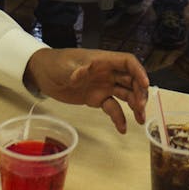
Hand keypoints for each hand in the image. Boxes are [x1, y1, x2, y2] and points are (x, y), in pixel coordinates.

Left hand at [25, 48, 149, 132]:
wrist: (43, 74)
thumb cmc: (55, 64)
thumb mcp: (64, 67)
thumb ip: (75, 71)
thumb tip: (82, 73)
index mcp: (103, 61)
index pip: (128, 62)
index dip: (139, 72)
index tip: (145, 85)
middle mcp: (107, 73)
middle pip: (132, 80)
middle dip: (139, 92)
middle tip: (140, 108)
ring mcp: (103, 86)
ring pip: (126, 94)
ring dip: (135, 106)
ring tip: (140, 120)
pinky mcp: (97, 98)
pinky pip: (112, 108)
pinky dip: (119, 117)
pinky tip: (122, 129)